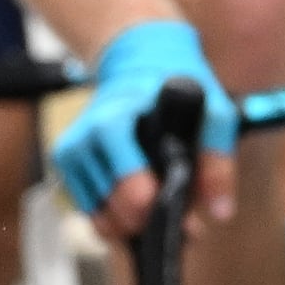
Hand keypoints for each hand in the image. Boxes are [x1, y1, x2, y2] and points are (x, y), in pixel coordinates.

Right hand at [54, 16, 237, 237]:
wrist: (136, 60)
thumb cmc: (176, 89)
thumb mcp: (212, 111)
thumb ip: (219, 159)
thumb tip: (219, 210)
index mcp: (115, 120)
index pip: (126, 181)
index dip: (153, 205)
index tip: (177, 212)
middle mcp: (85, 136)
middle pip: (114, 207)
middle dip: (150, 221)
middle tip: (182, 220)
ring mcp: (71, 151)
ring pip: (101, 217)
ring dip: (135, 224)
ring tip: (162, 208)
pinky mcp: (65, 165)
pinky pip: (91, 213)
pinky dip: (117, 219)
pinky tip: (140, 206)